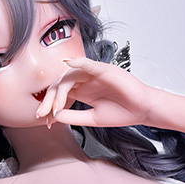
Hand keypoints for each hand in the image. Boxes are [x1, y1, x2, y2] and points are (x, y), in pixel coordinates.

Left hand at [35, 57, 155, 128]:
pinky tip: (68, 64)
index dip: (49, 105)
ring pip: (70, 76)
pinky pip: (89, 64)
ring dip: (60, 91)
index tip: (44, 120)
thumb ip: (73, 116)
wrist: (142, 111)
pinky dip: (78, 63)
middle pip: (60, 83)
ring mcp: (94, 74)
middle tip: (42, 114)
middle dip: (49, 99)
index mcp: (82, 91)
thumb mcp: (92, 118)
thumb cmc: (121, 112)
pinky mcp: (105, 70)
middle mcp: (85, 80)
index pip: (59, 93)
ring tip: (56, 106)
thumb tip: (54, 115)